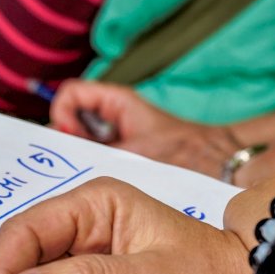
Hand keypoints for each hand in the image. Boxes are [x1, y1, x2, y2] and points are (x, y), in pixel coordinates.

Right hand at [50, 80, 239, 177]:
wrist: (212, 162)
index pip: (70, 94)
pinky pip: (93, 153)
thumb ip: (97, 149)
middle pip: (70, 116)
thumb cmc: (180, 151)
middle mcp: (111, 112)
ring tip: (87, 171)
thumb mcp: (134, 151)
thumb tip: (67, 152)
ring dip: (77, 154)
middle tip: (72, 159)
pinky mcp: (119, 150)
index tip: (69, 135)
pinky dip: (88, 164)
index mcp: (115, 100)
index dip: (62, 113)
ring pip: (79, 137)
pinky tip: (97, 179)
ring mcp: (114, 132)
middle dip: (66, 137)